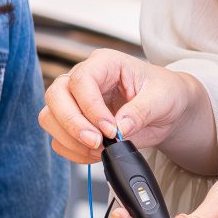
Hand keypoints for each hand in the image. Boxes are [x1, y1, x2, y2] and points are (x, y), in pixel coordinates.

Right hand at [38, 49, 208, 165]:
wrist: (167, 111)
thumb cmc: (165, 94)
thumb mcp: (162, 98)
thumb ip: (141, 111)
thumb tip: (120, 128)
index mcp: (104, 63)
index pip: (81, 80)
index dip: (91, 108)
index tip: (110, 129)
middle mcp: (84, 79)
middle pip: (56, 95)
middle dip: (73, 123)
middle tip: (97, 142)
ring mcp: (75, 101)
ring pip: (50, 117)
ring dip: (70, 139)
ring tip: (100, 149)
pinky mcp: (74, 123)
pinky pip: (58, 139)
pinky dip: (73, 151)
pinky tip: (95, 154)